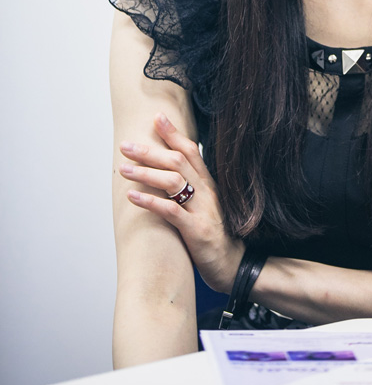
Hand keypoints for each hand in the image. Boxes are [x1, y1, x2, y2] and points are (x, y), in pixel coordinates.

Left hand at [119, 113, 243, 291]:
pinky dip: (150, 202)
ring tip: (123, 169)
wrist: (236, 266)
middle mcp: (207, 192)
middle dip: (150, 151)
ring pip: (173, 181)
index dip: (173, 134)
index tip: (157, 118)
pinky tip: (132, 198)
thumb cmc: (218, 236)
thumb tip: (171, 173)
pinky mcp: (197, 231)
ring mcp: (202, 210)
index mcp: (209, 184)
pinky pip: (171, 211)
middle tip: (126, 145)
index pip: (191, 151)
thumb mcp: (207, 206)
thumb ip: (194, 188)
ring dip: (145, 173)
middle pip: (177, 161)